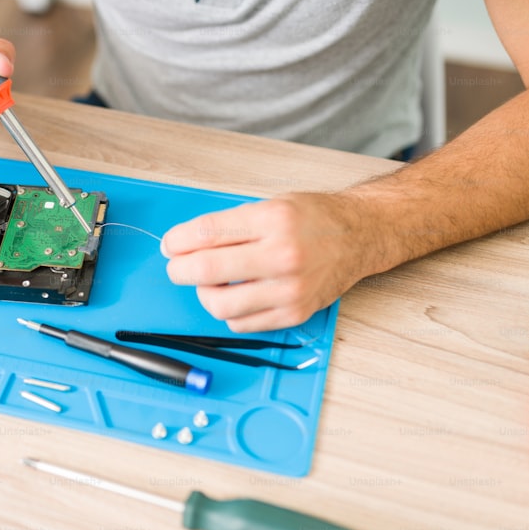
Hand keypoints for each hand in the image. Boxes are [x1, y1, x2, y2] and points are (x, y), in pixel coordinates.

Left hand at [160, 193, 368, 331]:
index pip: (207, 233)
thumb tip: (185, 244)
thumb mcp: (271, 205)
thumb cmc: (313, 218)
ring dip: (203, 294)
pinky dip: (228, 312)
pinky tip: (233, 295)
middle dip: (179, 269)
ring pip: (220, 304)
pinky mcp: (294, 313)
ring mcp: (289, 289)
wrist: (359, 236)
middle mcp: (282, 255)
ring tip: (207, 283)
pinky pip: (241, 323)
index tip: (169, 245)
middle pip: (207, 269)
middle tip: (176, 267)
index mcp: (273, 220)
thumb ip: (231, 225)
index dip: (178, 240)